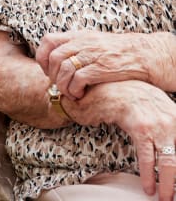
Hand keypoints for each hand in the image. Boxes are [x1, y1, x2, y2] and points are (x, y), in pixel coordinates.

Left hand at [36, 30, 151, 99]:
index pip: (48, 40)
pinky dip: (74, 90)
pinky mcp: (100, 68)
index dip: (42, 57)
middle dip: (52, 75)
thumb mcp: (91, 41)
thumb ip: (74, 46)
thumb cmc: (114, 51)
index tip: (47, 70)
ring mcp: (91, 55)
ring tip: (69, 93)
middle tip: (58, 85)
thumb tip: (54, 57)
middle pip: (54, 57)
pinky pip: (78, 79)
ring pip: (64, 69)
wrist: (140, 55)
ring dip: (62, 85)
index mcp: (77, 36)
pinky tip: (79, 94)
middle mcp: (82, 43)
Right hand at [110, 81, 174, 200]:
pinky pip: (148, 158)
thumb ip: (167, 119)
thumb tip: (171, 143)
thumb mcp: (154, 102)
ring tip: (165, 197)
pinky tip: (149, 187)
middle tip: (174, 195)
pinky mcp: (141, 129)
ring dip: (168, 184)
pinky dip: (149, 176)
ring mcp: (157, 124)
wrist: (107, 86)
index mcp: (175, 113)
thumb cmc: (128, 94)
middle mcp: (170, 119)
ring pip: (169, 161)